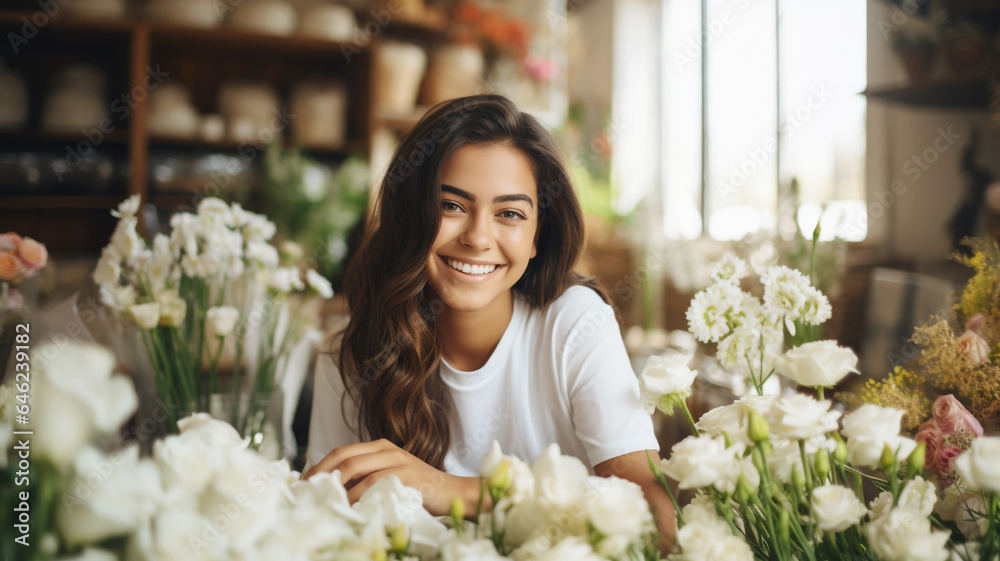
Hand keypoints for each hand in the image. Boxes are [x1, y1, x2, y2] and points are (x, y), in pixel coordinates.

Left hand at [302, 438, 472, 516]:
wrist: (452, 492)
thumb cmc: (418, 490)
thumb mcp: (390, 479)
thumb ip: (367, 479)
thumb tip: (334, 492)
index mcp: (380, 447)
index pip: (342, 451)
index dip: (320, 466)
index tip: (304, 483)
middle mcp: (386, 449)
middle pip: (343, 456)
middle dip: (320, 474)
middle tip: (305, 492)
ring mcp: (396, 459)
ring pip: (354, 467)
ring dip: (334, 485)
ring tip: (321, 500)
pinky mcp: (404, 474)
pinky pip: (371, 483)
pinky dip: (355, 496)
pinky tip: (347, 507)